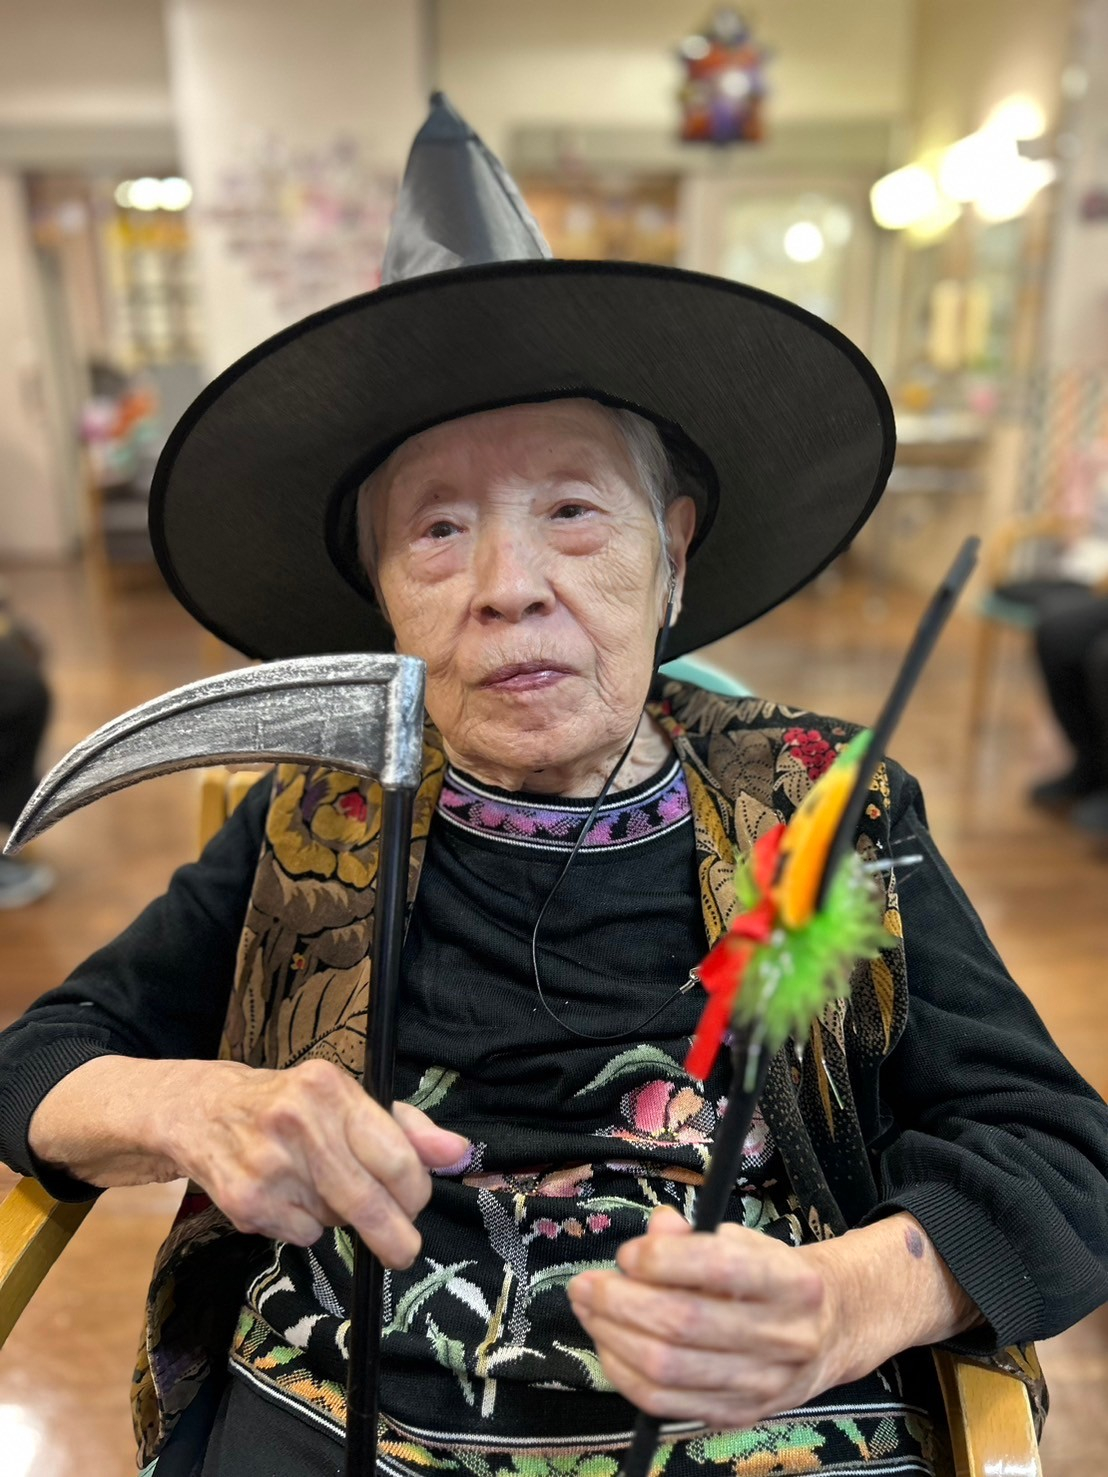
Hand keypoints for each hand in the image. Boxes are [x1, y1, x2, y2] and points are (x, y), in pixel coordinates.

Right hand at [162, 1058, 468, 1266]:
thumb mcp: (346, 1098)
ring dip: (339, 1217)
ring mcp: (266, 1166)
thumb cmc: (293, 1103)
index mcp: (330, 1089)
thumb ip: (407, 1127)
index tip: (416, 1204)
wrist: (204, 1111)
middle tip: (403, 1250)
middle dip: (393, 1236)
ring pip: (333, 1220)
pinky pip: (301, 1236)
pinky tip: (286, 1194)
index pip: (395, 1156)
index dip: (415, 1191)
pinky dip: (305, 1226)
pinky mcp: (244, 1203)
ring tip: (315, 1182)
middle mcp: (297, 1122)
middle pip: (366, 1201)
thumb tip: (458, 1153)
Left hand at [568, 1207, 834, 1428]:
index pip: (720, 1268)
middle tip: (587, 1283)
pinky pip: (665, 1403)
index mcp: (792, 1284)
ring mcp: (761, 1385)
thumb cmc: (776, 1277)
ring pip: (668, 1368)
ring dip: (612, 1336)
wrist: (830, 1330)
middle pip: (684, 1323)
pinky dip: (624, 1373)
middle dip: (620, 1301)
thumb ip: (697, 1236)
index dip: (662, 1259)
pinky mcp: (737, 1415)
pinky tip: (608, 1343)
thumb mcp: (748, 1242)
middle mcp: (783, 1338)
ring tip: (589, 1309)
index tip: (628, 1252)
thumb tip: (655, 1229)